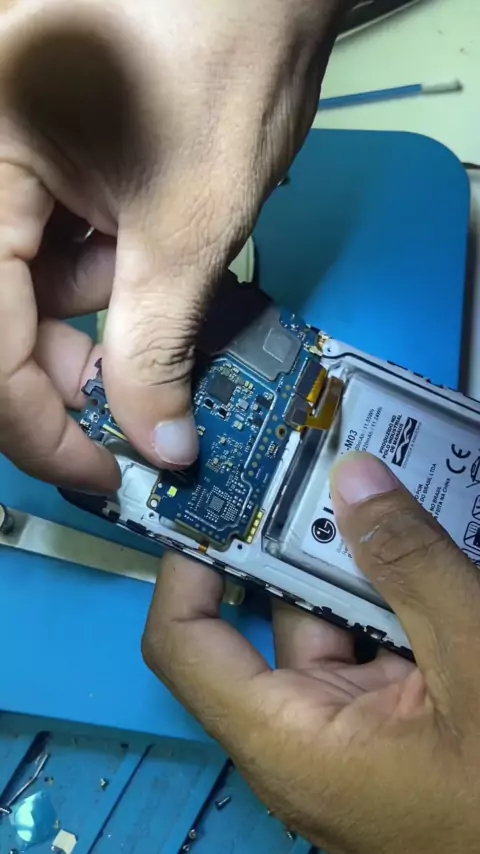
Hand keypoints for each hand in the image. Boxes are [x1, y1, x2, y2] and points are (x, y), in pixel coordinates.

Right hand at [0, 0, 342, 489]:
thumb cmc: (226, 59)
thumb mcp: (188, 223)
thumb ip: (157, 345)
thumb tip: (160, 448)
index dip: (38, 426)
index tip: (101, 475)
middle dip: (70, 370)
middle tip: (140, 409)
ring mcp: (7, 162)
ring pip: (26, 288)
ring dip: (92, 322)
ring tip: (157, 295)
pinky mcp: (38, 156)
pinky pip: (49, 247)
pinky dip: (99, 278)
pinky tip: (142, 264)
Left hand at [143, 452, 479, 853]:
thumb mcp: (472, 662)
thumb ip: (412, 565)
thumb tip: (352, 474)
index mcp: (290, 740)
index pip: (186, 643)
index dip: (187, 565)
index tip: (213, 498)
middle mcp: (306, 736)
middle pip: (274, 618)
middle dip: (294, 540)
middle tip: (311, 464)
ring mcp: (355, 731)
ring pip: (333, 624)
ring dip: (355, 562)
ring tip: (368, 488)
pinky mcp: (394, 726)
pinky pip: (374, 646)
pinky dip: (390, 597)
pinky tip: (411, 543)